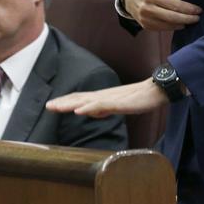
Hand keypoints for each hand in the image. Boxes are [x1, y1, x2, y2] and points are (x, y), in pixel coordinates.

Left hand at [46, 79, 166, 117]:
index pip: (80, 99)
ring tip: (56, 107)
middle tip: (48, 106)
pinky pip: (100, 105)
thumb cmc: (138, 98)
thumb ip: (103, 108)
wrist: (155, 91)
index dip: (65, 102)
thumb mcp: (116, 106)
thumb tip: (90, 112)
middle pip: (78, 98)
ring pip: (85, 101)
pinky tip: (79, 111)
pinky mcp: (118, 102)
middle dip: (62, 102)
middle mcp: (103, 95)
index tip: (52, 106)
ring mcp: (109, 98)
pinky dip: (88, 107)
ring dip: (69, 104)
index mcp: (102, 97)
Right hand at [123, 0, 200, 31]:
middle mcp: (147, 8)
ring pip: (168, 25)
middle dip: (187, 19)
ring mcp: (145, 19)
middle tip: (197, 18)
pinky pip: (161, 29)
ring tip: (189, 21)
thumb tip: (184, 6)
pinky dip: (172, 27)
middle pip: (172, 17)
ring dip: (181, 24)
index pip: (175, 5)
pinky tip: (179, 24)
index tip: (198, 10)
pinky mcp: (145, 26)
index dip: (188, 9)